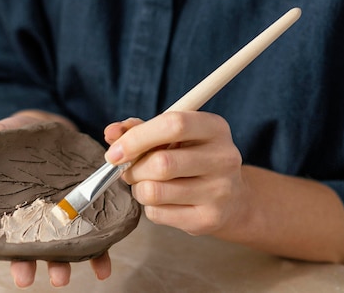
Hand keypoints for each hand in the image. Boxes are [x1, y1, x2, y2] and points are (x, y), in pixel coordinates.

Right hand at [0, 111, 111, 287]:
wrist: (48, 126)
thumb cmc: (14, 137)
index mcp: (8, 210)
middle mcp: (33, 220)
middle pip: (27, 249)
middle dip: (25, 266)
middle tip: (23, 278)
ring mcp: (59, 218)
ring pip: (59, 249)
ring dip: (59, 266)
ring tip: (61, 277)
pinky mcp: (85, 211)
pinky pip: (94, 238)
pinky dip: (99, 256)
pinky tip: (102, 267)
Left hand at [104, 111, 246, 238]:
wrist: (232, 198)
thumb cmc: (192, 156)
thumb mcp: (172, 135)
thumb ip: (140, 129)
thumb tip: (111, 133)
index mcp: (215, 127)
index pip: (173, 124)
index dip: (138, 137)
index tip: (115, 151)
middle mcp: (223, 157)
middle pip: (161, 163)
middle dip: (134, 168)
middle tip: (128, 169)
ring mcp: (219, 191)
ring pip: (155, 191)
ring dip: (138, 187)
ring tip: (145, 183)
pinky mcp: (209, 219)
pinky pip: (159, 214)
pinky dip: (149, 206)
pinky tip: (162, 199)